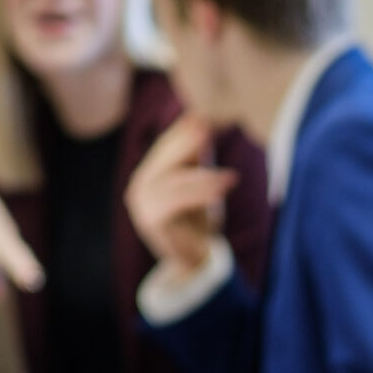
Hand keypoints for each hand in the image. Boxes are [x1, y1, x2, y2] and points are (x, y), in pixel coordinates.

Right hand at [126, 114, 236, 271]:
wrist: (191, 258)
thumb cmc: (196, 218)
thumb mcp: (197, 182)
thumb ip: (196, 156)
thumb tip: (204, 120)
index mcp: (149, 173)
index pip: (167, 145)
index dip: (185, 130)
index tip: (205, 114)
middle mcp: (140, 185)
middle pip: (166, 158)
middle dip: (190, 143)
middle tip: (212, 128)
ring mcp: (142, 204)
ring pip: (175, 182)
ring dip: (205, 178)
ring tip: (232, 177)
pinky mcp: (151, 220)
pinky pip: (178, 203)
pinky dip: (200, 195)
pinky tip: (221, 191)